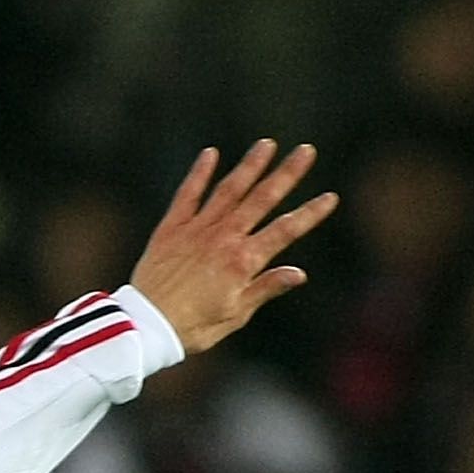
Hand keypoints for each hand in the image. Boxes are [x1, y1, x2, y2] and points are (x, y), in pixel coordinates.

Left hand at [128, 140, 337, 356]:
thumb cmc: (191, 328)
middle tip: (306, 151)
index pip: (285, 231)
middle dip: (286, 174)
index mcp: (243, 261)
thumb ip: (265, 288)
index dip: (309, 214)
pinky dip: (199, 174)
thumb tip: (299, 273)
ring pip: (229, 190)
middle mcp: (224, 238)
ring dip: (250, 166)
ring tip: (267, 144)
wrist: (143, 327)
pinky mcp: (170, 229)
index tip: (330, 197)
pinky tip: (210, 153)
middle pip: (262, 199)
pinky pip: (187, 195)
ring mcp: (196, 230)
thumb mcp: (234, 315)